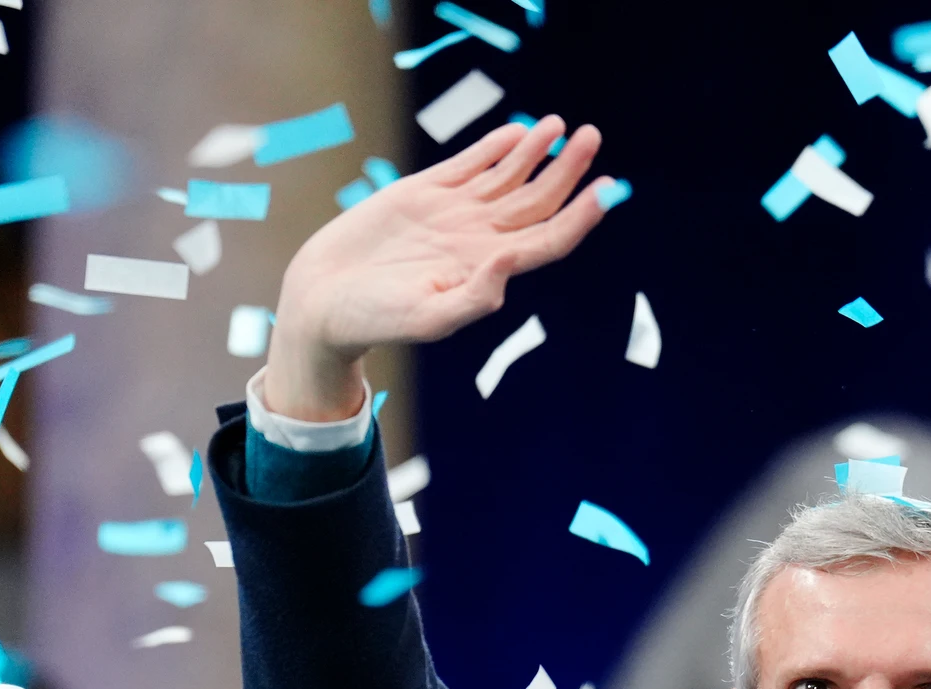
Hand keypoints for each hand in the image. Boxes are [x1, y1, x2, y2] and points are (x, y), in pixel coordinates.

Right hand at [265, 117, 612, 419]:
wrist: (322, 301)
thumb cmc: (374, 320)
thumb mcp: (428, 318)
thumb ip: (475, 296)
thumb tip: (511, 260)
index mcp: (487, 270)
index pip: (549, 239)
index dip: (581, 216)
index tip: (608, 189)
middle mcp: (477, 239)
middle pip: (537, 201)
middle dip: (568, 170)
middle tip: (592, 137)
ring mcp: (452, 214)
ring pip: (507, 177)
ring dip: (535, 151)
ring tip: (561, 125)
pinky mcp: (422, 193)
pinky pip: (468, 165)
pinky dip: (493, 147)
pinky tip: (516, 132)